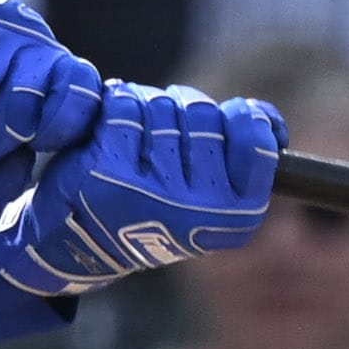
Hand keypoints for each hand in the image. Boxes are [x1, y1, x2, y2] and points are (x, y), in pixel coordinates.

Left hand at [0, 80, 280, 298]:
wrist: (80, 242)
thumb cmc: (154, 209)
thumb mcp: (213, 198)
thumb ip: (245, 159)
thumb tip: (268, 121)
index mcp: (235, 217)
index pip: (257, 140)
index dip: (239, 118)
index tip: (220, 123)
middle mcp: (197, 208)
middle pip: (204, 113)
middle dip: (182, 112)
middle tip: (162, 141)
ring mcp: (152, 190)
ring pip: (162, 107)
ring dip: (146, 110)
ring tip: (133, 143)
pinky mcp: (108, 170)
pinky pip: (125, 106)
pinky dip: (115, 108)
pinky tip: (108, 136)